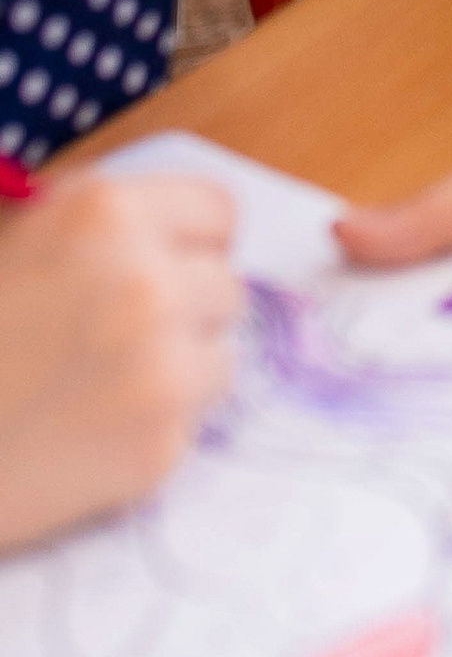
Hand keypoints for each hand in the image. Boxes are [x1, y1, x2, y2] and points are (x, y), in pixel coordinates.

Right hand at [0, 174, 239, 554]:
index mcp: (103, 213)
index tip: (172, 267)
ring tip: (101, 386)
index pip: (218, 212)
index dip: (191, 244)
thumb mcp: (15, 241)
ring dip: (180, 371)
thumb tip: (172, 226)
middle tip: (120, 338)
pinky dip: (154, 431)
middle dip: (186, 311)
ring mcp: (159, 365)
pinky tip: (90, 433)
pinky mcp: (159, 444)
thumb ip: (96, 222)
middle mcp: (143, 280)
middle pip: (226, 287)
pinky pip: (195, 425)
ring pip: (222, 357)